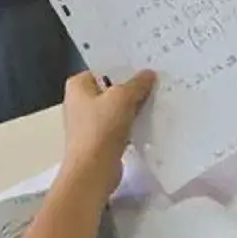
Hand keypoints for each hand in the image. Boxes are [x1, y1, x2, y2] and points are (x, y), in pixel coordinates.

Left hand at [59, 71, 156, 199]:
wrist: (93, 171)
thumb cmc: (101, 128)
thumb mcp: (122, 98)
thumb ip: (137, 84)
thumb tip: (148, 74)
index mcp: (78, 86)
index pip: (103, 69)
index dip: (124, 67)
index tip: (146, 66)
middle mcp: (80, 101)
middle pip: (111, 88)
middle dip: (132, 88)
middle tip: (157, 82)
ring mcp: (89, 122)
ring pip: (117, 108)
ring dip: (134, 107)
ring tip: (158, 100)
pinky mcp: (99, 140)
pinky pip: (119, 125)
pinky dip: (132, 124)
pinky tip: (151, 122)